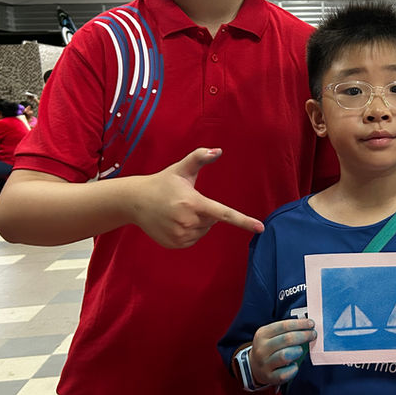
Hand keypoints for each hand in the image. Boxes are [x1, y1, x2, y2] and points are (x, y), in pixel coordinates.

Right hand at [131, 148, 263, 247]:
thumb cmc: (162, 183)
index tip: (260, 228)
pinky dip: (189, 232)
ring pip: (203, 232)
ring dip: (198, 223)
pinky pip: (193, 240)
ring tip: (178, 211)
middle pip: (212, 222)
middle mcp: (188, 221)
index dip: (244, 221)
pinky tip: (175, 221)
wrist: (134, 201)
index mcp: (193, 203)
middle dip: (205, 213)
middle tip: (186, 202)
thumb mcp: (181, 169)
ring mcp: (180, 235)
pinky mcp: (174, 244)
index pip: (224, 214)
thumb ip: (199, 157)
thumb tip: (218, 150)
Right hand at [250, 319, 316, 385]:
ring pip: (285, 356)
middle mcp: (261, 349)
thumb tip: (308, 325)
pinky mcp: (269, 377)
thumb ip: (287, 330)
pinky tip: (294, 365)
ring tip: (300, 350)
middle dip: (303, 336)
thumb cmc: (269, 348)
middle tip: (313, 335)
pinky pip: (285, 373)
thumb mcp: (272, 335)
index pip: (284, 326)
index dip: (300, 324)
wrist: (254, 366)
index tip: (311, 324)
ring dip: (297, 351)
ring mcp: (264, 364)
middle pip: (287, 339)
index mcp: (262, 334)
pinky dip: (293, 369)